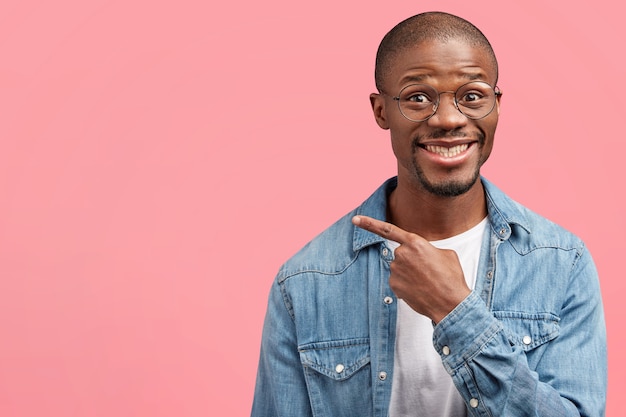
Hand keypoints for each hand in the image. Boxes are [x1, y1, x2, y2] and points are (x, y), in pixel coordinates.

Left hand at [352, 215, 470, 322]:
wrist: (450, 303)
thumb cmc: (451, 278)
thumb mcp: (445, 254)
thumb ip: (427, 249)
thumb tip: (421, 254)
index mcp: (415, 242)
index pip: (388, 230)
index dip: (369, 224)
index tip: (355, 219)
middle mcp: (401, 254)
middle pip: (401, 254)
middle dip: (411, 261)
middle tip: (428, 271)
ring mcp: (395, 270)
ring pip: (399, 268)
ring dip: (410, 273)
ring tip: (426, 281)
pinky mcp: (393, 285)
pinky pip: (398, 281)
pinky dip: (407, 285)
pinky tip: (420, 289)